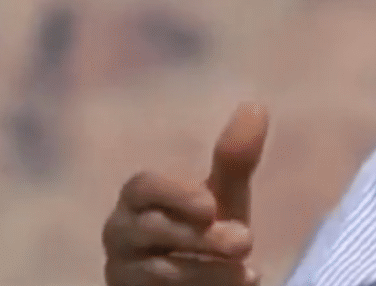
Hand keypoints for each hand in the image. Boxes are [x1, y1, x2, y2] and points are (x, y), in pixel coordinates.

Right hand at [103, 102, 270, 285]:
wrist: (200, 279)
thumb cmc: (207, 230)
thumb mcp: (222, 197)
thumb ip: (234, 159)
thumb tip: (255, 106)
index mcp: (138, 198)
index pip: (143, 186)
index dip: (175, 194)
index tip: (211, 206)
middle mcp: (120, 232)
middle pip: (150, 229)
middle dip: (202, 238)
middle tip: (246, 241)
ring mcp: (122, 270)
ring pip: (157, 271)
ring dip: (207, 272)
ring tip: (245, 272)